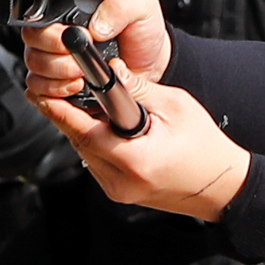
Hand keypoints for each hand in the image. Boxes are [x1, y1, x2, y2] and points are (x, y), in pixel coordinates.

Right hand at [22, 0, 170, 98]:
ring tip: (82, 77)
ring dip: (56, 79)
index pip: (36, 16)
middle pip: (31, 47)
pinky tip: (76, 89)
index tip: (73, 38)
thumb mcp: (139, 2)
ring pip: (34, 72)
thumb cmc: (142, 29)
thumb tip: (96, 27)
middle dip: (55, 58)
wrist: (152, 61)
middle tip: (80, 62)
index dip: (48, 31)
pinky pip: (39, 93)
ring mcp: (54, 61)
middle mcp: (55, 35)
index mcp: (69, 11)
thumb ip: (120, 4)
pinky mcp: (58, 86)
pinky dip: (54, 95)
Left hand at [29, 58, 250, 221]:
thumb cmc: (205, 147)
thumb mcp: (175, 106)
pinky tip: (108, 129)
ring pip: (85, 153)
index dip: (62, 111)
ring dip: (84, 128)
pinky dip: (96, 143)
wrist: (220, 185)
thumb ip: (139, 89)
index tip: (44, 94)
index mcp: (135, 160)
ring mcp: (118, 191)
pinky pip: (95, 163)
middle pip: (80, 142)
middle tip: (65, 90)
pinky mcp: (119, 193)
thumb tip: (111, 71)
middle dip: (71, 114)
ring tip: (95, 108)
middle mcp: (121, 181)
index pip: (85, 132)